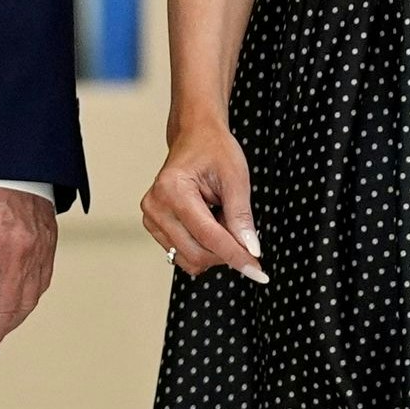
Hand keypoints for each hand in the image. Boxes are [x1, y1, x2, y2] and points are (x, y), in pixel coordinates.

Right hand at [141, 121, 266, 282]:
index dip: (236, 256)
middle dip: (226, 252)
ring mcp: (151, 218)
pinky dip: (203, 247)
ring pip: (189, 258)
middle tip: (242, 231)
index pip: (208, 237)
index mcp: (173, 190)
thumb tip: (250, 250)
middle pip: (197, 253)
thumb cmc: (214, 150)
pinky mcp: (154, 226)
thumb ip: (241, 217)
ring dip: (214, 250)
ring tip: (222, 219)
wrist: (195, 137)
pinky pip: (182, 253)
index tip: (258, 272)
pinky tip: (209, 224)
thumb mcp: (236, 178)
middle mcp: (156, 206)